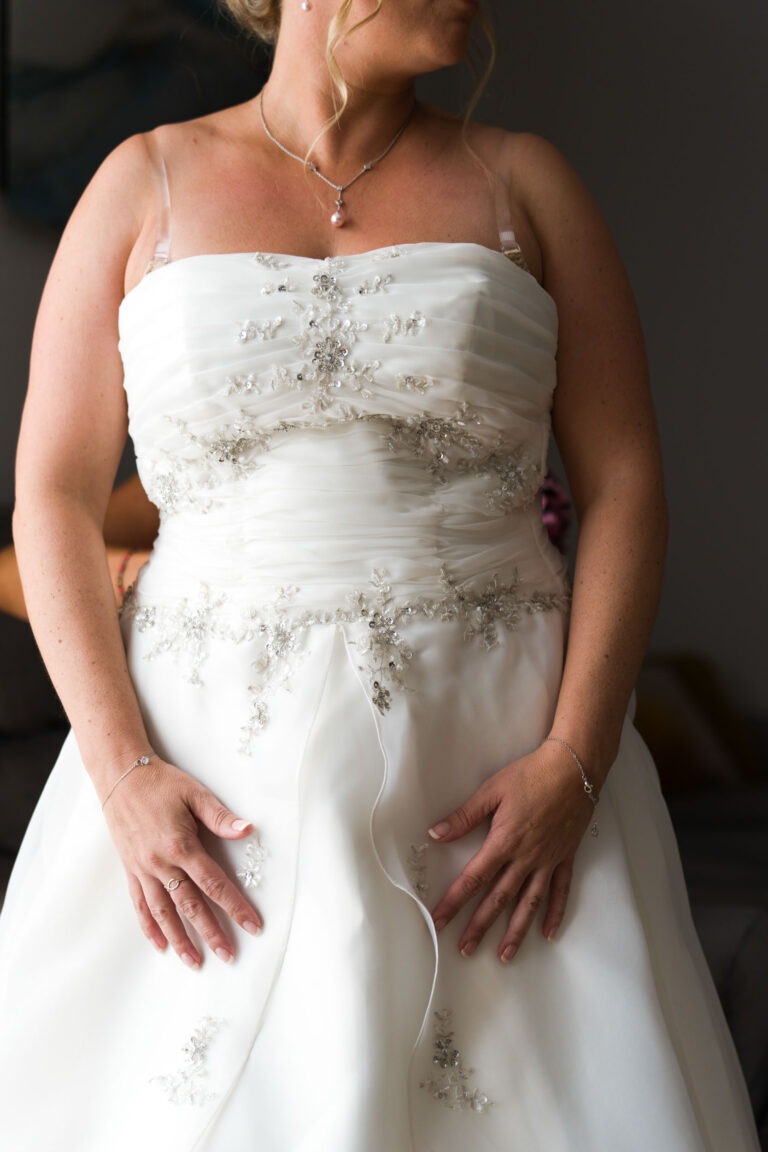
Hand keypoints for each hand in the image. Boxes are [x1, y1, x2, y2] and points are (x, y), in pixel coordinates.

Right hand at [102, 758, 261, 966]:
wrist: (120, 777)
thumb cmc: (161, 783)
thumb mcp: (195, 793)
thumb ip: (220, 817)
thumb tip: (248, 830)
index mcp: (181, 846)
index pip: (214, 884)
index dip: (235, 907)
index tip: (252, 926)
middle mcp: (161, 864)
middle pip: (190, 906)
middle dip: (211, 933)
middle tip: (229, 955)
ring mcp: (143, 870)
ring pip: (164, 913)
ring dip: (180, 939)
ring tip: (195, 962)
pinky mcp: (130, 870)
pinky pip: (140, 905)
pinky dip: (150, 927)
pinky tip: (159, 945)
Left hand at [427, 742, 593, 962]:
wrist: (573, 770)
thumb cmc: (531, 775)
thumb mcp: (492, 791)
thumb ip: (464, 816)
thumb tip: (436, 833)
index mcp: (503, 842)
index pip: (473, 879)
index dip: (453, 902)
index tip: (439, 920)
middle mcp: (525, 859)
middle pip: (498, 899)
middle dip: (479, 926)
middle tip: (465, 949)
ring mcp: (547, 861)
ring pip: (529, 904)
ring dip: (515, 931)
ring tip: (504, 954)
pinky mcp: (565, 858)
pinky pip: (560, 892)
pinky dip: (555, 914)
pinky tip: (548, 934)